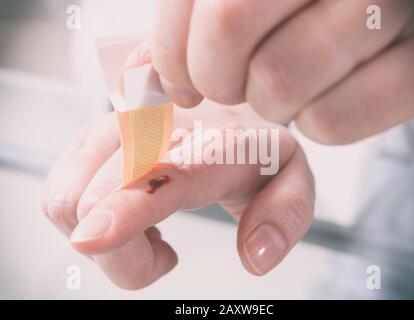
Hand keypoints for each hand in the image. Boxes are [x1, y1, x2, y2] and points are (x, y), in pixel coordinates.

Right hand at [42, 101, 313, 289]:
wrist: (222, 107)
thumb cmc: (253, 149)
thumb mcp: (290, 179)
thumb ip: (285, 215)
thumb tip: (254, 257)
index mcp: (215, 141)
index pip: (165, 172)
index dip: (126, 207)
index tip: (92, 240)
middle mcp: (156, 127)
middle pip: (99, 194)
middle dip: (117, 247)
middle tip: (162, 253)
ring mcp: (117, 128)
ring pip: (69, 198)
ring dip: (104, 235)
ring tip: (151, 227)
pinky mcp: (92, 138)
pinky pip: (60, 193)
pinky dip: (88, 217)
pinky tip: (127, 208)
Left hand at [132, 0, 413, 143]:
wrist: (404, 30)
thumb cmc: (311, 15)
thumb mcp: (250, 4)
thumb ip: (190, 25)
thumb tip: (139, 77)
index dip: (171, 49)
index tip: (179, 81)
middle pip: (229, 23)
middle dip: (215, 78)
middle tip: (230, 86)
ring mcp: (395, 7)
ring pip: (280, 82)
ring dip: (270, 102)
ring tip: (285, 88)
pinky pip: (333, 121)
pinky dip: (317, 124)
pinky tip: (326, 100)